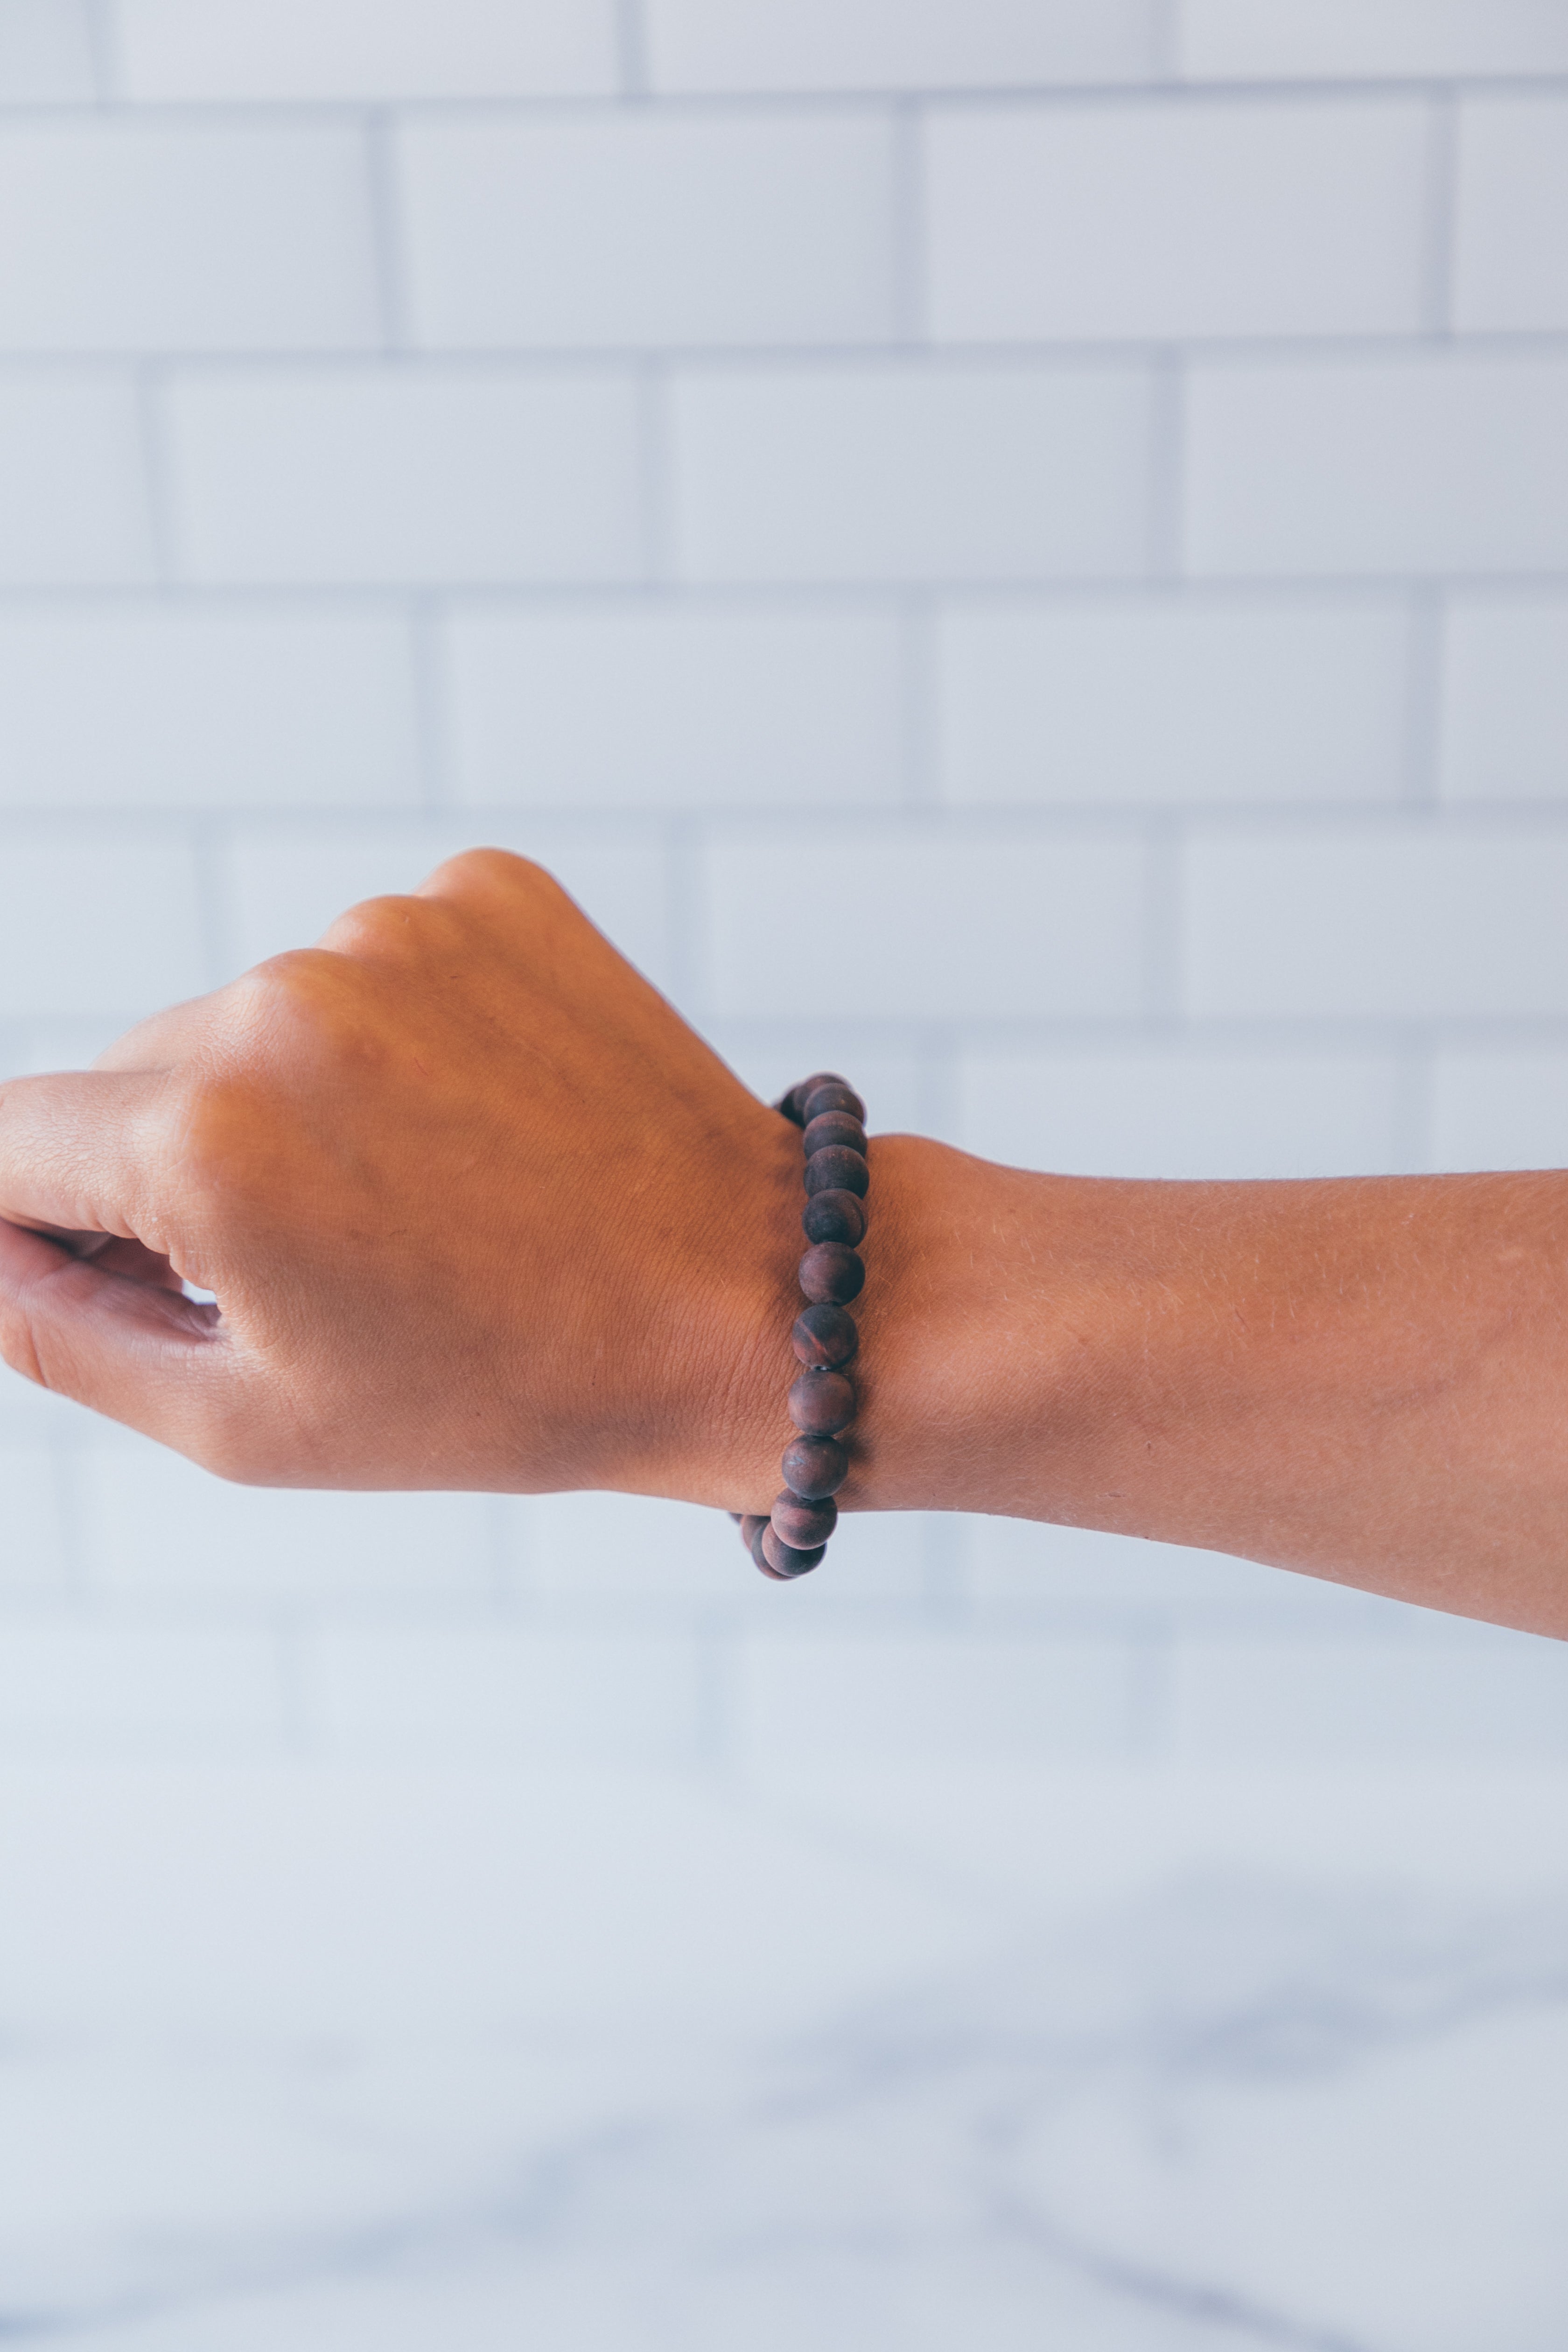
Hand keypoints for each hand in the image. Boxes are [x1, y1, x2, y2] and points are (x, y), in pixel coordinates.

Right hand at [0, 851, 815, 1502]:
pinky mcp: (484, 891)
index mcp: (203, 1142)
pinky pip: (373, 962)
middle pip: (131, 1078)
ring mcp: (393, 930)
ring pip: (257, 1017)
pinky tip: (484, 1119)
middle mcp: (280, 1002)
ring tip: (426, 1193)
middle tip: (314, 1261)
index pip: (2, 1144)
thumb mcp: (249, 1422)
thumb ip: (58, 1328)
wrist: (750, 1305)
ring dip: (295, 1097)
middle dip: (173, 1167)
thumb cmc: (507, 1389)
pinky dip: (397, 1035)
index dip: (31, 1218)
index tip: (110, 1257)